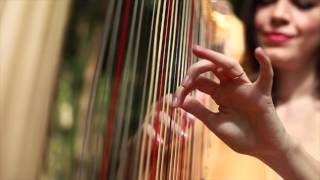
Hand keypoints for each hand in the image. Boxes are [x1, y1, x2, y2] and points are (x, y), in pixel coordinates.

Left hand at [173, 46, 289, 157]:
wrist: (262, 150)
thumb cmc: (240, 138)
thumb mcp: (215, 123)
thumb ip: (199, 111)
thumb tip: (180, 100)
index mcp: (219, 94)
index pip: (198, 82)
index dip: (184, 89)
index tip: (173, 103)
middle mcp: (230, 87)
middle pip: (212, 68)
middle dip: (195, 70)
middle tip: (184, 82)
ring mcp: (245, 88)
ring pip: (230, 65)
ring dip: (215, 57)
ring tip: (197, 50)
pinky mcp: (262, 94)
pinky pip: (266, 77)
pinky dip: (265, 64)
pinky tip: (259, 51)